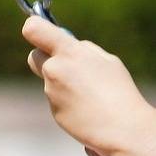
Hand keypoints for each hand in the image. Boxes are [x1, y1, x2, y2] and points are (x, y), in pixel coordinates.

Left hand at [22, 15, 155, 155]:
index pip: (34, 29)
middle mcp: (54, 70)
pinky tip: (87, 108)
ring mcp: (52, 93)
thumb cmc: (119, 91)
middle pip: (34, 57)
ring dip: (63, 83)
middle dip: (46, 58)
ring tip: (90, 94)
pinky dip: (68, 102)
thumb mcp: (106, 60)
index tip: (38, 31)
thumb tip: (68, 46)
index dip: (34, 28)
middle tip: (65, 64)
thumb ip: (82, 51)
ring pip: (51, 81)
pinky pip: (57, 101)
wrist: (121, 127)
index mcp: (68, 52)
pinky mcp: (54, 112)